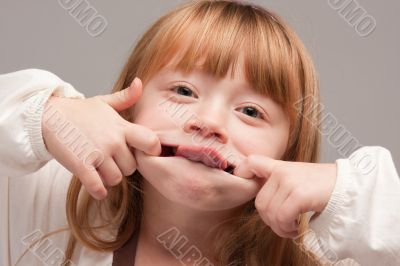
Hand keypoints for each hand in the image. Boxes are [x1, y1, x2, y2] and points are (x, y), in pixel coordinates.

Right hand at [42, 78, 160, 199]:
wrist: (48, 116)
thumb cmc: (80, 111)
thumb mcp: (104, 102)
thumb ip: (125, 97)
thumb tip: (139, 83)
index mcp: (122, 126)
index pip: (151, 142)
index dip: (151, 151)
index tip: (143, 153)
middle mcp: (113, 140)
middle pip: (132, 167)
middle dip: (123, 166)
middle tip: (112, 161)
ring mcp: (97, 153)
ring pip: (116, 178)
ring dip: (109, 178)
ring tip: (100, 169)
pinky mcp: (81, 164)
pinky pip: (98, 186)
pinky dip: (98, 190)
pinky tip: (96, 186)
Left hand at [234, 155, 336, 237]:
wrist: (350, 187)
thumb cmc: (323, 187)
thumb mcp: (297, 178)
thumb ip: (278, 184)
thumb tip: (262, 204)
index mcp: (279, 166)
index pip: (251, 162)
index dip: (242, 174)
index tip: (247, 187)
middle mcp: (282, 171)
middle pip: (259, 203)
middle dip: (270, 221)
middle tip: (284, 225)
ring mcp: (290, 181)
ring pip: (270, 214)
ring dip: (280, 228)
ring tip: (292, 228)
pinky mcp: (299, 194)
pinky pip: (281, 218)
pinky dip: (288, 229)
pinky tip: (297, 229)